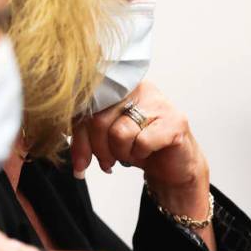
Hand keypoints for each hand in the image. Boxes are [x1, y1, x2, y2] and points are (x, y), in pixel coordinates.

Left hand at [72, 81, 214, 249]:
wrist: (175, 164)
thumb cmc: (141, 146)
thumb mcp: (107, 139)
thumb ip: (87, 139)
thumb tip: (76, 162)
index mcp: (120, 86)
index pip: (88, 104)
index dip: (79, 135)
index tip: (79, 162)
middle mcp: (139, 88)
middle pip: (99, 118)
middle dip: (98, 149)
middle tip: (107, 161)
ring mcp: (158, 103)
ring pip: (119, 132)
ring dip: (121, 152)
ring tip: (131, 153)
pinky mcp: (174, 121)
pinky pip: (142, 142)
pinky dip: (140, 154)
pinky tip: (147, 152)